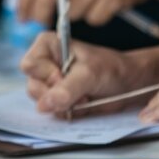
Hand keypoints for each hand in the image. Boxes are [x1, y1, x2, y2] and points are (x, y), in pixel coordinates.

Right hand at [20, 31, 158, 115]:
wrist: (129, 84)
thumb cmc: (112, 68)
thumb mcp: (90, 74)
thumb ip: (68, 88)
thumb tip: (45, 104)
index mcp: (48, 45)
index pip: (29, 65)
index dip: (47, 75)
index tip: (65, 76)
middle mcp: (46, 63)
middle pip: (32, 86)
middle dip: (56, 94)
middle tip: (79, 90)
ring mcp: (51, 83)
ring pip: (41, 102)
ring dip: (63, 105)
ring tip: (84, 96)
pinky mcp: (58, 99)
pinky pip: (52, 112)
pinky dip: (68, 112)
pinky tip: (83, 104)